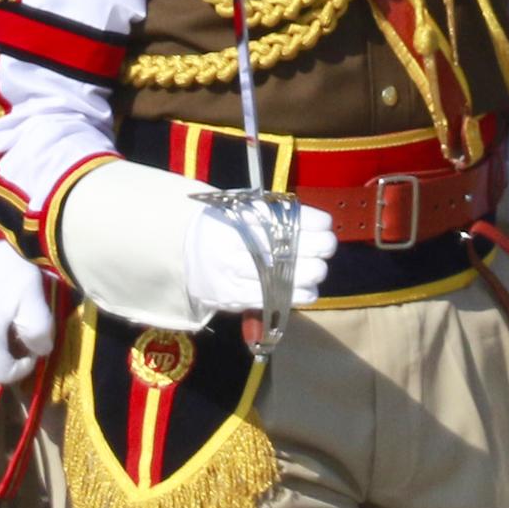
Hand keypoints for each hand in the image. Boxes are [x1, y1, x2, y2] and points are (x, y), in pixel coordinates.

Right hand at [180, 196, 333, 315]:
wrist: (181, 250)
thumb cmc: (222, 225)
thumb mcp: (239, 208)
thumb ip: (270, 214)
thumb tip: (317, 224)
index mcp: (234, 215)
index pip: (279, 217)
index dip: (309, 221)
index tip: (326, 224)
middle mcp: (230, 243)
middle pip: (283, 247)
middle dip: (315, 248)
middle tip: (328, 247)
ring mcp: (228, 272)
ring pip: (279, 276)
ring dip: (309, 274)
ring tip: (319, 270)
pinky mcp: (229, 296)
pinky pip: (268, 299)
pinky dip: (295, 296)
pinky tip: (309, 291)